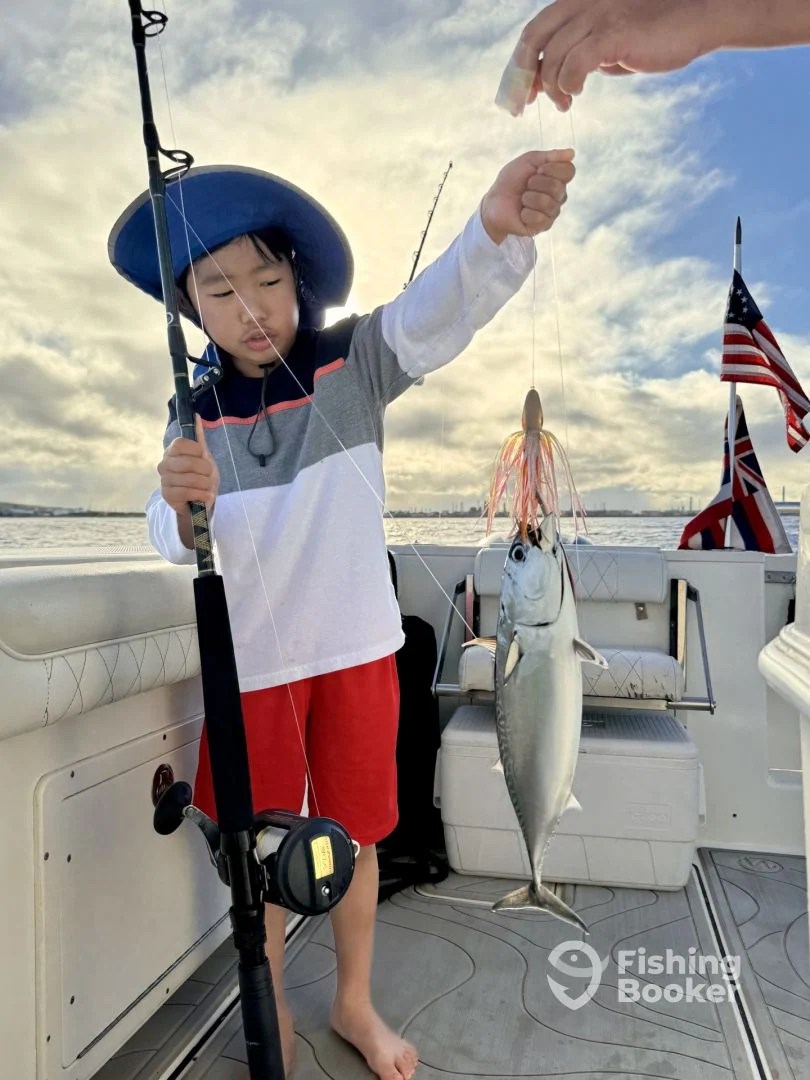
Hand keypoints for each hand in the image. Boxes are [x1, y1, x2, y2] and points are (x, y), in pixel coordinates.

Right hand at [158, 414, 219, 514]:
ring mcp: (164, 480)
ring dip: (206, 484)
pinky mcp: (167, 496)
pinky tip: (205, 495)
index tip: (203, 456)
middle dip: (206, 471)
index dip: (196, 450)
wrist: (200, 499)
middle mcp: (164, 464)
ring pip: (190, 478)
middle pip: (188, 462)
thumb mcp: (204, 456)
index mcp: (172, 451)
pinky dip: (201, 494)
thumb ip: (199, 437)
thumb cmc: (201, 476)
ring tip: (208, 487)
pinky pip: (187, 492)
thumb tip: (196, 415)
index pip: (180, 443)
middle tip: (209, 476)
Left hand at [481, 149, 574, 243]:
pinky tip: (521, 213)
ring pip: (548, 203)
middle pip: (558, 187)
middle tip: (526, 186)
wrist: (494, 202)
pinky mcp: (543, 226)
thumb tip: (572, 152)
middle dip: (536, 183)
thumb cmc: (511, 181)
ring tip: (522, 200)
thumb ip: (550, 156)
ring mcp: (552, 212)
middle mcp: (559, 196)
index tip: (537, 169)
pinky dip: (526, 213)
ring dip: (529, 198)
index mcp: (558, 178)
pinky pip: (540, 218)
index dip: (553, 169)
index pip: (569, 171)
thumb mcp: (528, 161)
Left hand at [515, 0, 720, 110]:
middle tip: (523, 106)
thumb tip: (556, 81)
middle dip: (522, 77)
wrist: (697, 20)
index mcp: (578, 2)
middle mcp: (584, 2)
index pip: (534, 31)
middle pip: (534, 39)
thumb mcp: (610, 41)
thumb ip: (582, 53)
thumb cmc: (655, 34)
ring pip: (554, 55)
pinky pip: (577, 62)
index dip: (519, 64)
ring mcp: (600, 14)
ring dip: (552, 87)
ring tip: (564, 103)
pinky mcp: (616, 32)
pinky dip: (569, 83)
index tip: (517, 95)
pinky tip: (577, 93)